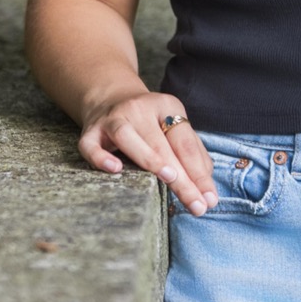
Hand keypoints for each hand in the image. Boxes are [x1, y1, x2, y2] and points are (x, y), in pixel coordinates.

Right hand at [78, 90, 221, 215]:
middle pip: (162, 145)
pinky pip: (91, 145)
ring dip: (149, 158)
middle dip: (182, 178)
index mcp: (166, 106)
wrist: (110, 97)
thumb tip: (206, 183)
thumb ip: (191, 152)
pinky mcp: (90, 131)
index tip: (210, 199)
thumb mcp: (173, 127)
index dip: (199, 172)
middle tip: (196, 205)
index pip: (186, 143)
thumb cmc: (149, 122)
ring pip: (127, 137)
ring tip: (169, 179)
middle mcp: (139, 109)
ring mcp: (112, 119)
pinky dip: (101, 157)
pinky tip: (115, 169)